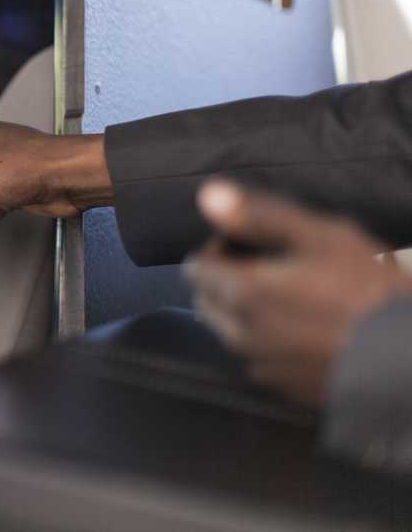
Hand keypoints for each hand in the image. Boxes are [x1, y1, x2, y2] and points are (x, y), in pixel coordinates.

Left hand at [184, 179, 411, 405]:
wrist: (409, 360)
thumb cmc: (368, 291)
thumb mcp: (321, 237)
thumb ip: (259, 216)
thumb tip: (208, 195)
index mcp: (242, 293)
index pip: (195, 269)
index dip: (217, 249)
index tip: (247, 244)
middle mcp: (240, 334)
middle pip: (206, 300)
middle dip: (224, 280)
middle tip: (269, 269)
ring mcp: (260, 366)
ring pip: (228, 331)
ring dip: (242, 311)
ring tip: (289, 298)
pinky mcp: (283, 389)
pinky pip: (257, 357)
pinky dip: (266, 340)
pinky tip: (304, 331)